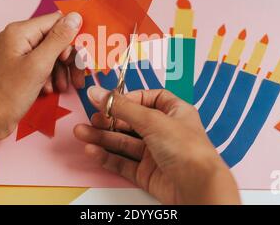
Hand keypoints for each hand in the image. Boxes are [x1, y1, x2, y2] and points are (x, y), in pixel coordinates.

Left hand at [0, 12, 83, 141]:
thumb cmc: (7, 95)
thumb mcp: (39, 65)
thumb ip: (59, 39)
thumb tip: (75, 17)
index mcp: (20, 31)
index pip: (57, 21)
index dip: (71, 38)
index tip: (80, 57)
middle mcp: (19, 38)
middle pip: (56, 38)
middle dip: (69, 58)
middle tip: (77, 78)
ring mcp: (18, 53)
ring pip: (51, 53)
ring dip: (61, 70)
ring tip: (63, 87)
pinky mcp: (20, 67)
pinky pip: (42, 64)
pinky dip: (51, 76)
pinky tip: (50, 89)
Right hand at [74, 87, 240, 204]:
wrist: (197, 187)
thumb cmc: (187, 149)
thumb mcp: (152, 120)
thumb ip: (121, 107)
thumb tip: (97, 92)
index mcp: (174, 112)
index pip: (149, 98)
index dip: (129, 98)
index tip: (110, 100)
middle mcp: (165, 131)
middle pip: (131, 121)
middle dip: (109, 119)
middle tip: (91, 118)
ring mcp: (155, 153)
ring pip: (123, 142)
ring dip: (102, 137)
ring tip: (82, 133)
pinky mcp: (146, 173)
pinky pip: (122, 162)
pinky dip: (107, 156)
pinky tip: (93, 150)